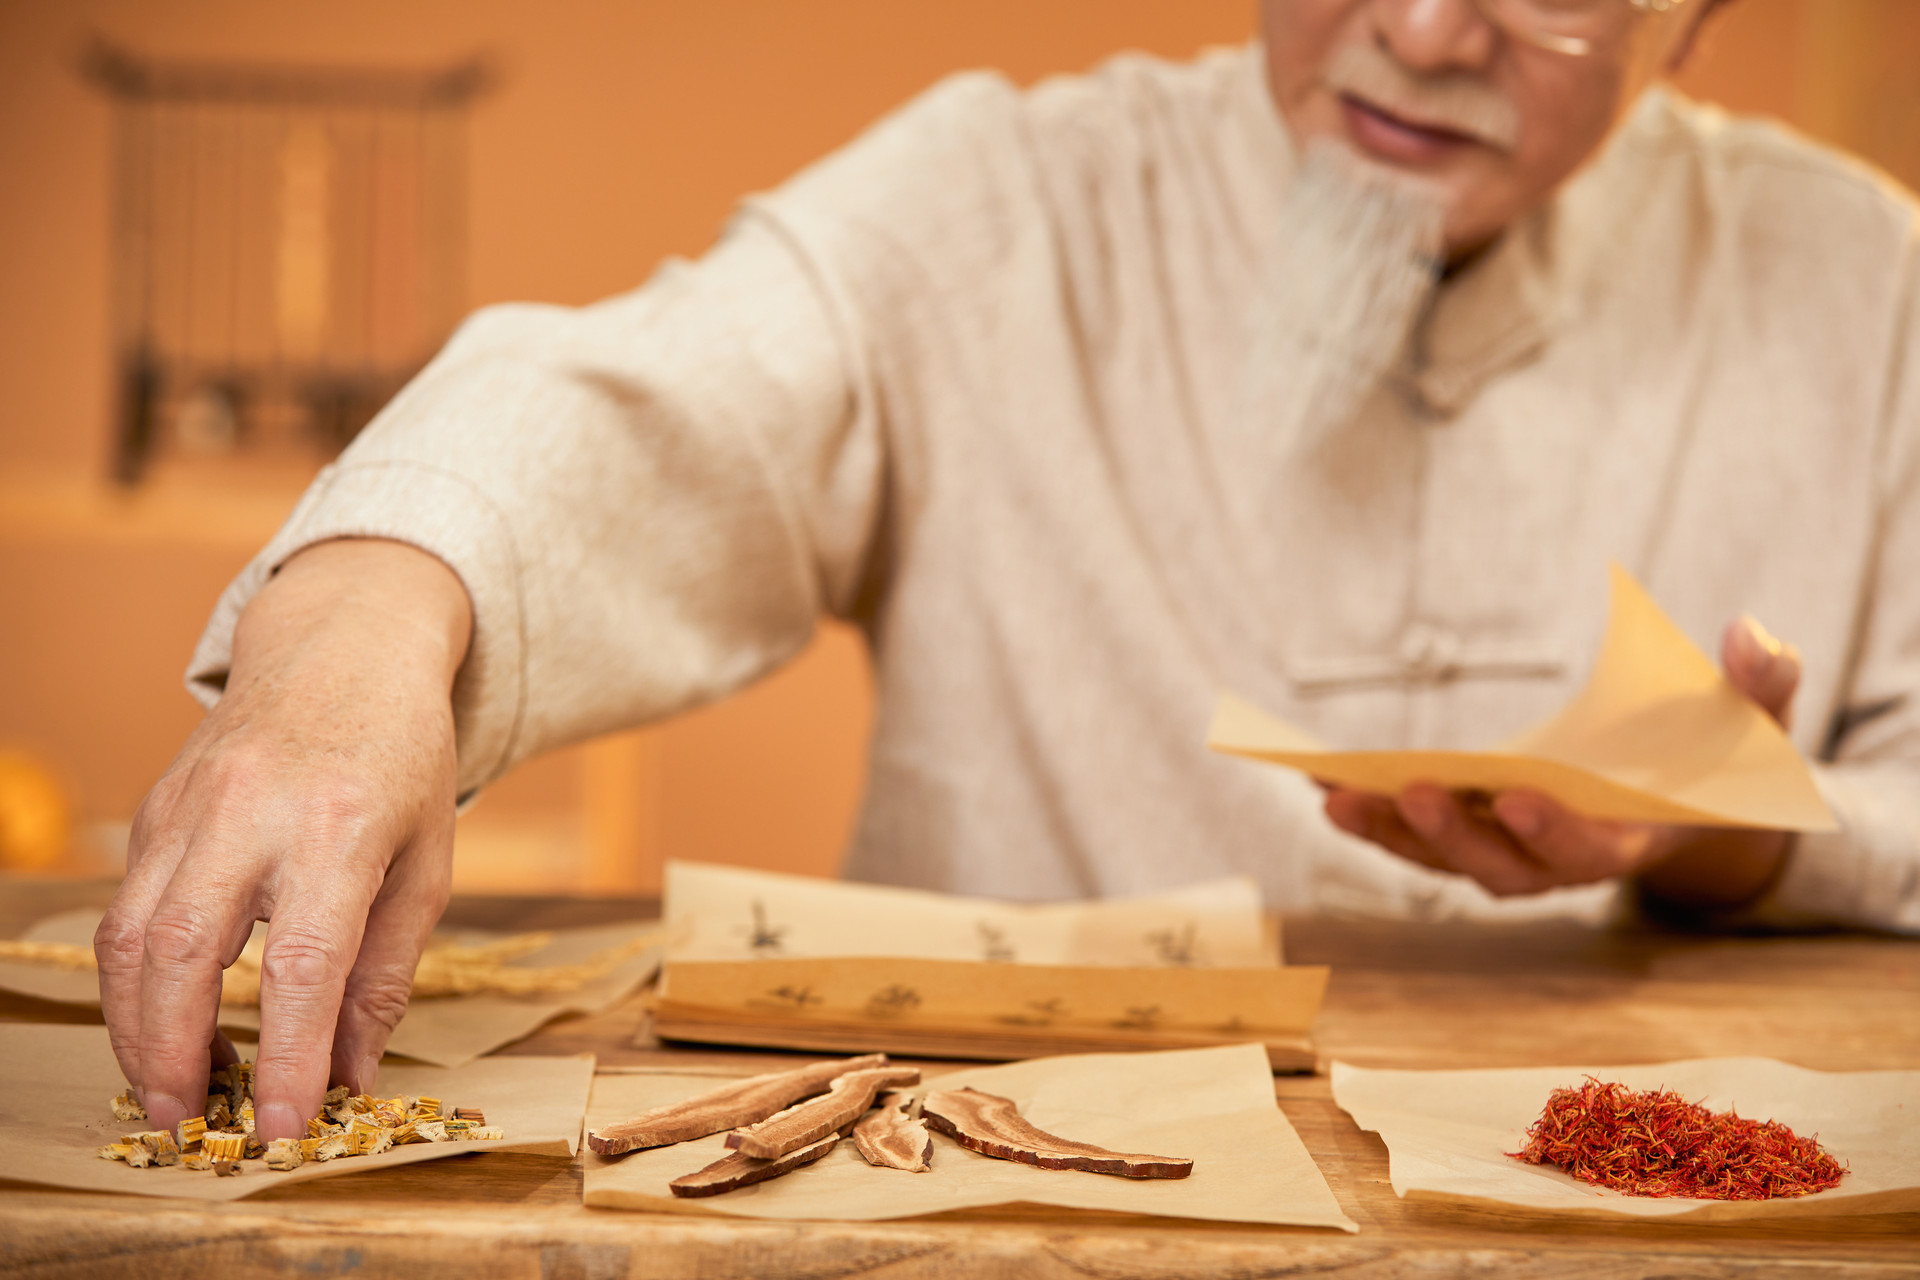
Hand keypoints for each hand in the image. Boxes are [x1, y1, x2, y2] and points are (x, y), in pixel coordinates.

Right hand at [94, 538, 471, 1141]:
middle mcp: (253, 811)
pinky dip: (133, 976)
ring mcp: (191, 804)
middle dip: (175, 1053)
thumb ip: (386, 973)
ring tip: (167, 1090)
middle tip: (188, 1122)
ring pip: (132, 934)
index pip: (302, 963)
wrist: (346, 647)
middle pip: (184, 951)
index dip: (286, 1055)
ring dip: (137, 1027)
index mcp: (341, 824)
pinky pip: (127, 905)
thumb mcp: (427, 861)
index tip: (283, 1125)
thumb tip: (350, 1074)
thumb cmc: (404, 758)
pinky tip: (160, 1020)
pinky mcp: (155, 807)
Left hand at [1322, 615, 1801, 905]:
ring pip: (1444, 860)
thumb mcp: (1757, 715)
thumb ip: (1764, 680)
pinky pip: (1415, 838)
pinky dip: (1371, 818)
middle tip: (1415, 790)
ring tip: (1335, 795)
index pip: (1590, 850)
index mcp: (1633, 840)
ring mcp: (1514, 856)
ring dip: (1391, 833)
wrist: (1686, 797)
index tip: (1517, 792)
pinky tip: (1318, 784)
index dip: (1554, 828)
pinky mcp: (1475, 838)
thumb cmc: (1719, 752)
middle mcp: (1563, 863)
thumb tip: (1752, 634)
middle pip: (1501, 866)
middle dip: (1455, 833)